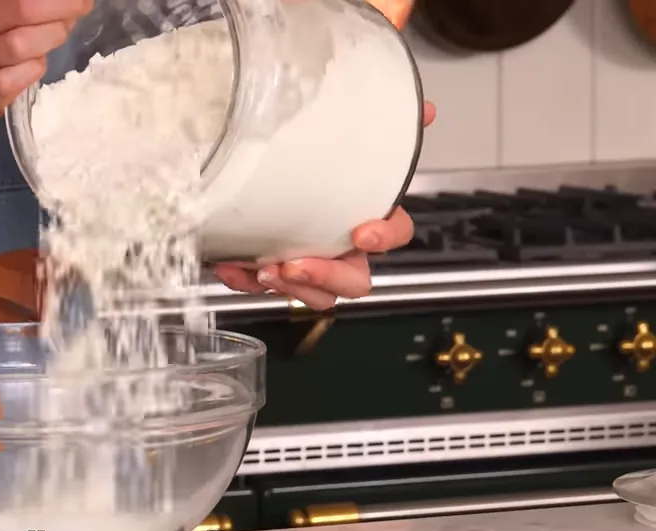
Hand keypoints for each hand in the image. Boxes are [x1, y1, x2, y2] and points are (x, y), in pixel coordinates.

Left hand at [213, 102, 436, 310]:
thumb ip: (386, 128)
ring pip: (314, 295)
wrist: (258, 170)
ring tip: (263, 269)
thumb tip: (424, 110)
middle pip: (354, 280)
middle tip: (296, 264)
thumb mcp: (347, 142)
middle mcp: (342, 248)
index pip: (395, 234)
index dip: (385, 237)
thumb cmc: (316, 166)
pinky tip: (231, 266)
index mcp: (368, 219)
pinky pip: (263, 288)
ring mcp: (310, 264)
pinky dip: (246, 280)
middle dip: (326, 276)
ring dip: (289, 286)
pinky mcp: (273, 273)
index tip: (363, 232)